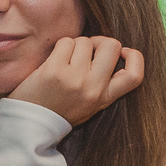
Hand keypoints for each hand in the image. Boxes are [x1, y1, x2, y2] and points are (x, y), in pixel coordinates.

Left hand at [6, 36, 146, 128]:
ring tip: (65, 62)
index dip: (135, 57)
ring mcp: (74, 78)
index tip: (124, 52)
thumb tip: (115, 49)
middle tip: (88, 50)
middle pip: (112, 46)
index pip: (134, 76)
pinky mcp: (54, 70)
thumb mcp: (90, 104)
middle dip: (100, 41)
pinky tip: (53, 61)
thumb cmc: (59, 109)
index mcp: (104, 98)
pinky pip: (66, 42)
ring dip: (75, 45)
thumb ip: (104, 83)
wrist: (29, 124)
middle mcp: (93, 88)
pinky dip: (60, 47)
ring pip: (85, 41)